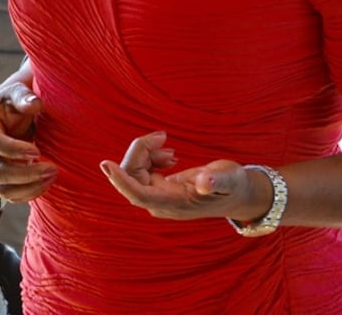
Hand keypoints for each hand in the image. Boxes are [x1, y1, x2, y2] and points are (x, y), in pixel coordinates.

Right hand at [0, 76, 56, 202]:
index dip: (14, 150)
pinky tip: (46, 183)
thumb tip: (35, 103)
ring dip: (29, 187)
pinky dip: (29, 193)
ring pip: (3, 189)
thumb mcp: (17, 91)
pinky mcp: (0, 179)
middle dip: (27, 173)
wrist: (10, 112)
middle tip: (52, 168)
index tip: (37, 151)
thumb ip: (24, 96)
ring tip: (52, 176)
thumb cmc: (15, 100)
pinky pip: (11, 195)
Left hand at [99, 131, 261, 221]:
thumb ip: (216, 180)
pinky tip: (167, 155)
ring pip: (134, 172)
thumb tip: (203, 183)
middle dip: (141, 152)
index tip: (106, 164)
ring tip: (169, 148)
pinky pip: (140, 171)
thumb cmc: (232, 185)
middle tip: (162, 137)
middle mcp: (161, 203)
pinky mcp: (157, 189)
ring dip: (146, 154)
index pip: (138, 194)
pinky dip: (149, 158)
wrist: (235, 193)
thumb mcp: (229, 179)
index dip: (121, 180)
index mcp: (174, 203)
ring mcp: (157, 197)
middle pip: (133, 177)